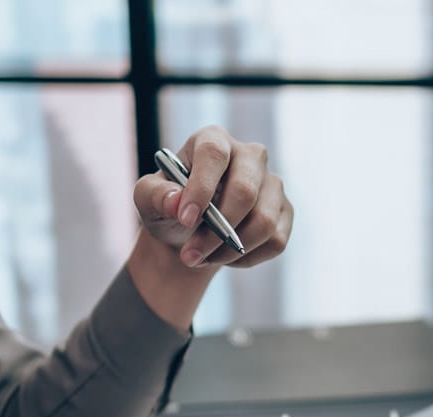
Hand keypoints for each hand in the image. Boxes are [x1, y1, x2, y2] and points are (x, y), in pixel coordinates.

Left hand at [133, 124, 292, 269]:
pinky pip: (275, 242)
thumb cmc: (170, 207)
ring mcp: (272, 185)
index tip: (185, 219)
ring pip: (264, 222)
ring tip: (204, 258)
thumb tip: (176, 202)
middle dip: (218, 231)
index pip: (214, 155)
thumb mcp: (147, 200)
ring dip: (231, 250)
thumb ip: (155, 195)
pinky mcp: (285, 213)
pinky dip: (247, 258)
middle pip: (245, 191)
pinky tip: (226, 256)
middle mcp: (250, 156)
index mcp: (214, 141)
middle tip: (190, 255)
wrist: (190, 232)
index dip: (201, 188)